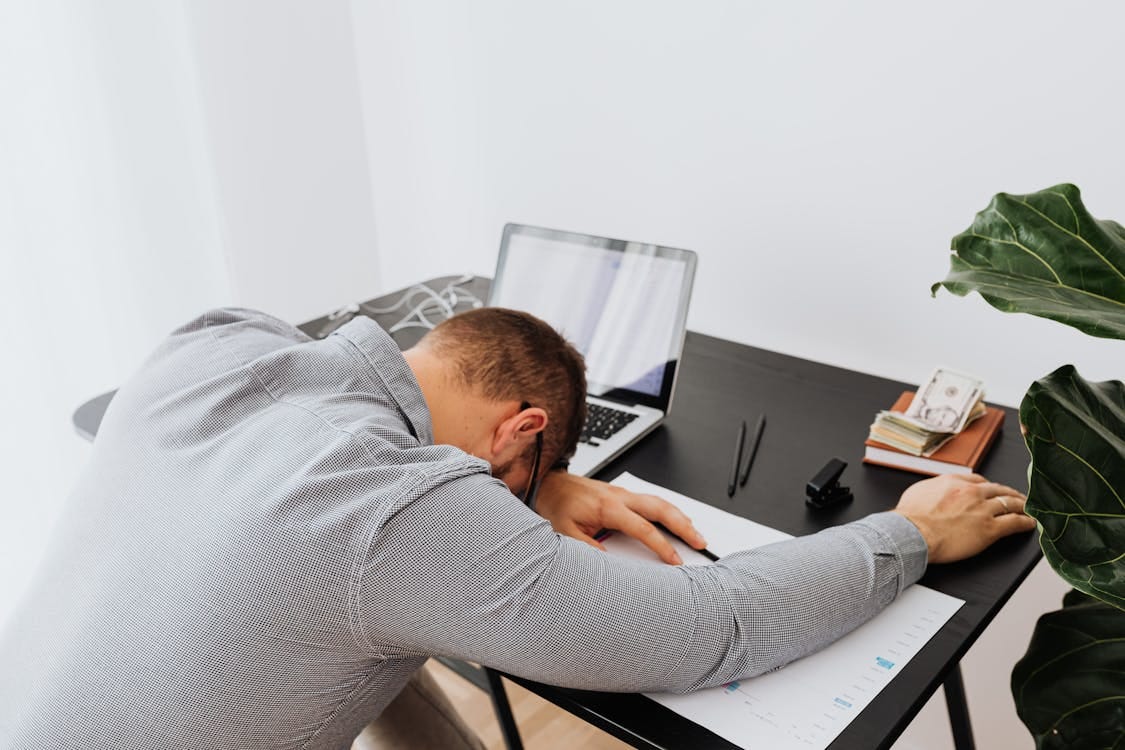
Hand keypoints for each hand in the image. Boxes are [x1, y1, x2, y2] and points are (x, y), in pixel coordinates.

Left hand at [534, 472, 706, 563]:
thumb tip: (609, 564)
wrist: (550, 483)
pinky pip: (651, 500)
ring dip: (680, 516)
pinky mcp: (622, 494)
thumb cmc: (557, 505)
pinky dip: (668, 510)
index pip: (643, 528)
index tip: (675, 560)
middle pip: (661, 508)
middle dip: (683, 525)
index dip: (662, 546)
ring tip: (695, 532)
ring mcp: (623, 493)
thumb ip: (587, 549)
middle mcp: (619, 497)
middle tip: (699, 541)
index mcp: (608, 507)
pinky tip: (675, 518)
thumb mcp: (565, 532)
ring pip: (660, 501)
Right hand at [892, 474, 1036, 563]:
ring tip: (1028, 509)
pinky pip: (1014, 523)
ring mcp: (982, 510)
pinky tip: (1030, 523)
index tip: (993, 490)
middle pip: (998, 490)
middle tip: (1017, 497)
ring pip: (1010, 504)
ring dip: (1022, 506)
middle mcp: (971, 492)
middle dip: (1010, 494)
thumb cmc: (910, 518)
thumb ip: (933, 488)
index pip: (979, 480)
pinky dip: (1025, 522)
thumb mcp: (918, 492)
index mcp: (954, 482)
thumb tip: (934, 491)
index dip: (989, 486)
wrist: (911, 533)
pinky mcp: (989, 529)